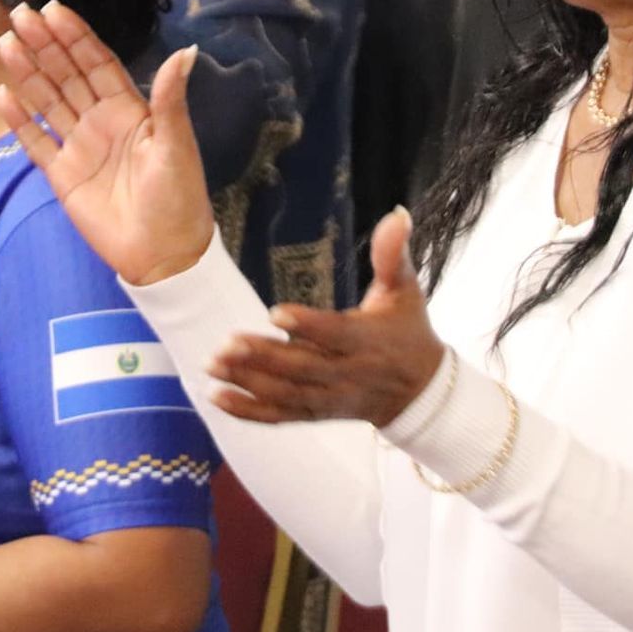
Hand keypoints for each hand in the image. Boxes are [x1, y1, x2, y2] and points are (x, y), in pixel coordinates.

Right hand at [0, 1, 214, 286]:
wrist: (163, 254)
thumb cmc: (178, 197)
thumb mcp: (176, 145)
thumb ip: (170, 99)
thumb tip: (185, 51)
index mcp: (130, 109)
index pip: (97, 63)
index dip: (76, 37)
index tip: (53, 10)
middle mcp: (101, 121)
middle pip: (67, 75)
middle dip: (45, 45)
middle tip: (20, 14)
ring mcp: (79, 147)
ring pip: (48, 101)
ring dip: (28, 73)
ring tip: (6, 45)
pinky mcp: (62, 176)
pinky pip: (36, 142)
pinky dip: (19, 121)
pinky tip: (2, 95)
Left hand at [204, 210, 445, 426]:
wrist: (420, 392)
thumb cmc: (408, 330)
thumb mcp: (406, 290)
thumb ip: (394, 254)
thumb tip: (397, 214)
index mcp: (369, 341)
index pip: (336, 335)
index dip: (307, 326)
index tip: (273, 313)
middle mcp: (348, 374)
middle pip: (303, 369)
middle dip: (264, 357)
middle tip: (226, 342)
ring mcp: (331, 398)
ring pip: (287, 395)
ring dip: (248, 382)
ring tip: (213, 365)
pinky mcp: (317, 414)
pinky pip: (281, 417)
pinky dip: (248, 411)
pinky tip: (216, 397)